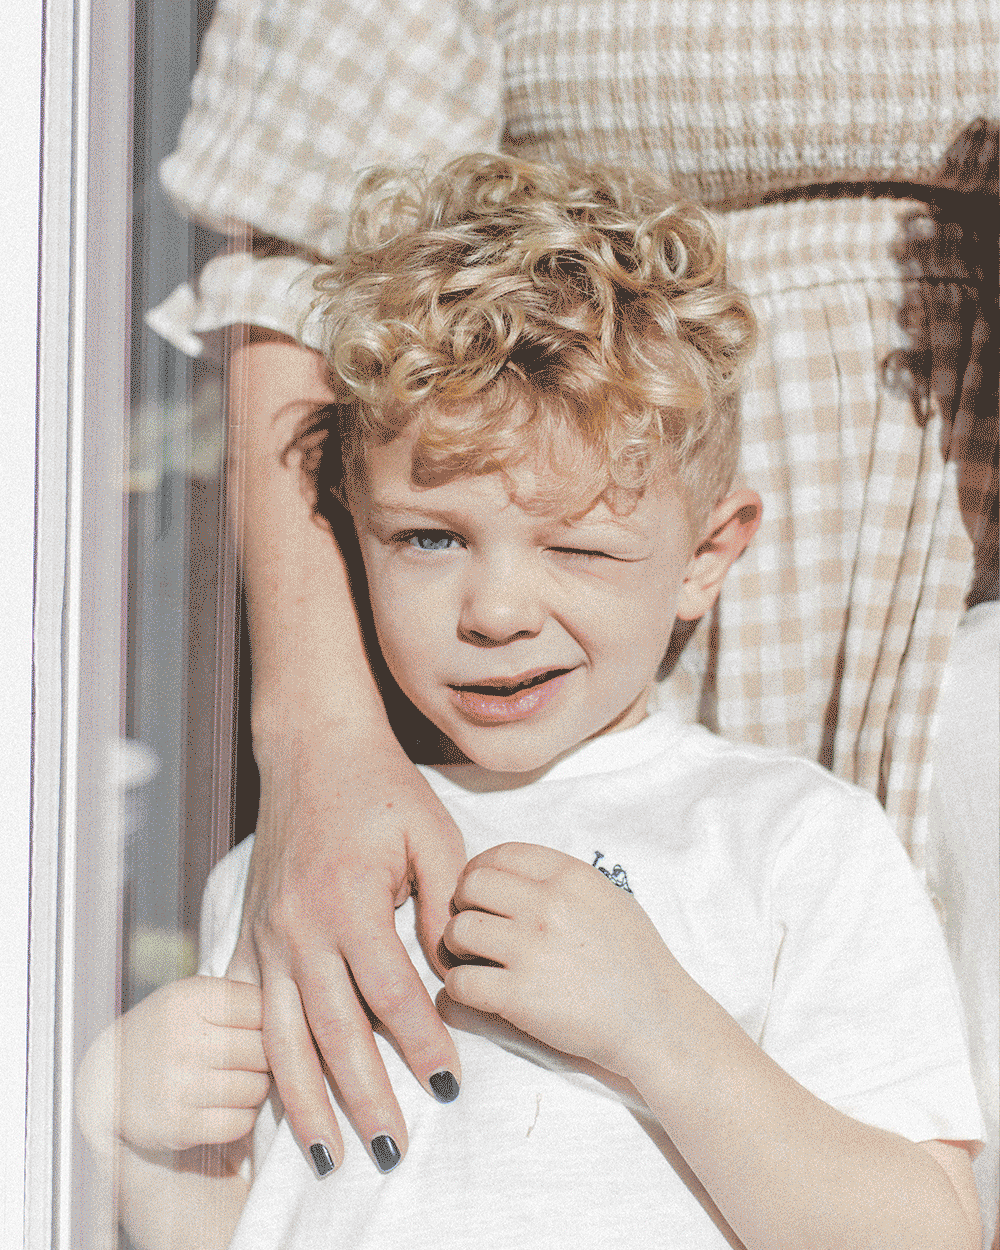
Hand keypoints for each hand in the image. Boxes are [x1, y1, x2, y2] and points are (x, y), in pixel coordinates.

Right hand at [77, 977, 268, 1158]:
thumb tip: (300, 1013)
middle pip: (266, 1050)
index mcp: (190, 998)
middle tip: (253, 1059)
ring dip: (256, 1088)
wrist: (106, 1080)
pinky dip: (242, 1117)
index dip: (269, 1020)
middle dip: (266, 1057)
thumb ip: (239, 997)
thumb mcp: (192, 997)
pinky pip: (240, 1123)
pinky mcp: (177, 1126)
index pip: (264, 1007)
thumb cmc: (167, 1031)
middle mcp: (183, 1039)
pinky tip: (226, 1106)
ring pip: (257, 1088)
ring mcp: (178, 1084)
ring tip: (238, 1080)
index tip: (259, 1028)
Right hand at [227, 736, 466, 1172]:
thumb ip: (446, 908)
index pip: (393, 995)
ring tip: (327, 1152)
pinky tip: (268, 1101)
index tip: (450, 1087)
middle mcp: (300, 927)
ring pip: (282, 1036)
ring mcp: (268, 934)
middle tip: (390, 1150)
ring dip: (303, 1101)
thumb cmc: (381, 788)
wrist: (313, 747)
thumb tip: (455, 977)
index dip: (423, 1046)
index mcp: (350, 901)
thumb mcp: (432, 835)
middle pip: (333, 1032)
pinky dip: (260, 1059)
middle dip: (363, 1098)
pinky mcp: (251, 932)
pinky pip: (249, 1010)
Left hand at [441, 842, 678, 1079]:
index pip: (501, 853)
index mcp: (570, 876)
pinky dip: (458, 990)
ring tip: (473, 961)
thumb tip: (516, 874)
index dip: (479, 871)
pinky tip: (477, 993)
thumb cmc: (637, 962)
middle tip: (473, 928)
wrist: (658, 1022)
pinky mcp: (519, 997)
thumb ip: (562, 881)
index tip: (478, 892)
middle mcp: (549, 906)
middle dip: (463, 905)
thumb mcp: (609, 899)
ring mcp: (532, 950)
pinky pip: (460, 983)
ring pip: (458, 931)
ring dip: (456, 947)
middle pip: (471, 886)